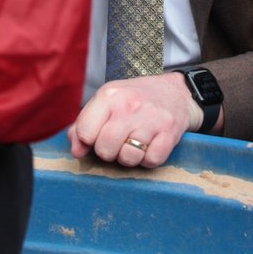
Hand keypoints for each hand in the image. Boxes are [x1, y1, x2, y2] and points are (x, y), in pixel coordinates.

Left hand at [67, 72, 202, 168]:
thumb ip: (84, 124)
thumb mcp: (106, 101)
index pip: (84, 131)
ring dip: (129, 157)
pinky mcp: (170, 132)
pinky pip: (151, 161)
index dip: (88, 141)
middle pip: (105, 148)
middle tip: (117, 143)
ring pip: (128, 157)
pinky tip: (150, 146)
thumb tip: (76, 151)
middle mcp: (129, 105)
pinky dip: (149, 160)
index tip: (96, 137)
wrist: (175, 92)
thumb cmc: (134, 100)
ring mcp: (151, 119)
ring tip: (134, 144)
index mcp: (109, 95)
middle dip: (108, 152)